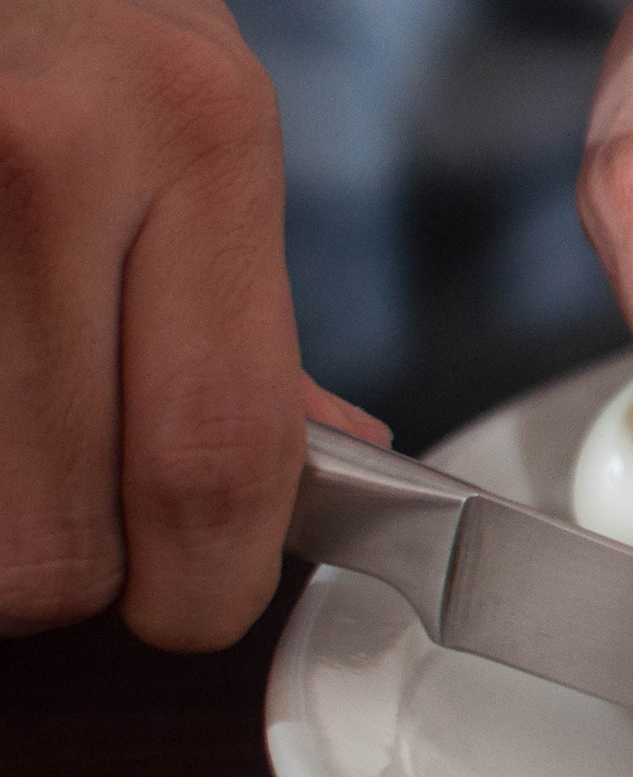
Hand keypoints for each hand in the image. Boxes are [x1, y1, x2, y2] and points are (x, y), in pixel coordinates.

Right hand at [0, 0, 388, 649]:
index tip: (193, 595)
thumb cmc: (71, 12)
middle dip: (65, 569)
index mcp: (192, 134)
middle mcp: (45, 157)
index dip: (203, 588)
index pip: (216, 468)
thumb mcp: (193, 117)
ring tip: (13, 428)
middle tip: (68, 508)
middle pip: (51, 547)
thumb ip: (244, 309)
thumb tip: (332, 458)